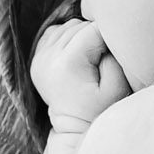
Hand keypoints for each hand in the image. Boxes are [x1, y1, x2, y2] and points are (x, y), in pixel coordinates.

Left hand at [30, 18, 129, 133]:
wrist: (75, 128)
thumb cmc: (100, 109)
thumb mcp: (117, 87)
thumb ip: (115, 57)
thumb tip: (106, 34)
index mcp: (67, 63)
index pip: (93, 30)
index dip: (109, 36)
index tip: (113, 53)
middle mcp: (48, 57)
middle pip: (79, 26)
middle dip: (95, 35)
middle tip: (104, 56)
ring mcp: (39, 58)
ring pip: (67, 26)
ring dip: (82, 35)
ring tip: (91, 55)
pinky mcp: (37, 59)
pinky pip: (55, 32)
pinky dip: (68, 36)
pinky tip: (77, 52)